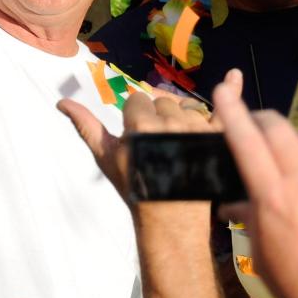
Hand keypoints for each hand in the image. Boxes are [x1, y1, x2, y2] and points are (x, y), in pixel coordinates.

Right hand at [58, 69, 242, 200]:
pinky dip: (233, 91)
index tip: (139, 141)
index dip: (136, 119)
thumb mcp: (106, 157)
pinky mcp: (217, 139)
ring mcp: (197, 130)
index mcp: (142, 124)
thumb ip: (86, 126)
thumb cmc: (135, 188)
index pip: (138, 102)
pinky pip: (227, 109)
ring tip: (179, 145)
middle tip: (158, 146)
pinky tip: (235, 77)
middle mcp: (171, 123)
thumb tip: (61, 103)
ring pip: (187, 106)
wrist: (170, 220)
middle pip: (162, 102)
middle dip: (158, 117)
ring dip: (183, 118)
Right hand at [213, 82, 297, 297]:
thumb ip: (247, 214)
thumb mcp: (259, 247)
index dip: (232, 111)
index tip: (223, 90)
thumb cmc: (293, 282)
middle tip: (258, 126)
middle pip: (279, 128)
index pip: (246, 142)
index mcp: (271, 197)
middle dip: (263, 120)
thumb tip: (231, 201)